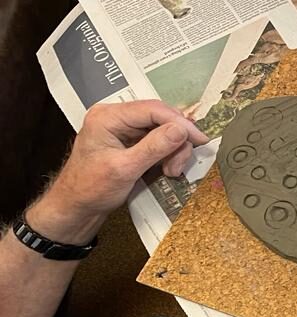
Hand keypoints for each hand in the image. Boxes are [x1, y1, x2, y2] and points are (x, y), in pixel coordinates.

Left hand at [48, 101, 208, 221]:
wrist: (77, 207)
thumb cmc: (92, 189)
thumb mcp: (125, 169)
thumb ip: (154, 147)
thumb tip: (182, 129)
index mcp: (108, 116)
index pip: (152, 109)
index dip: (180, 123)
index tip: (200, 139)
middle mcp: (116, 116)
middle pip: (160, 118)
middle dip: (176, 141)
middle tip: (178, 166)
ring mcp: (124, 128)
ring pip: (163, 129)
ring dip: (173, 150)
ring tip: (171, 171)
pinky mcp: (131, 140)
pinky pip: (158, 140)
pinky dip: (167, 153)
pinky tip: (167, 168)